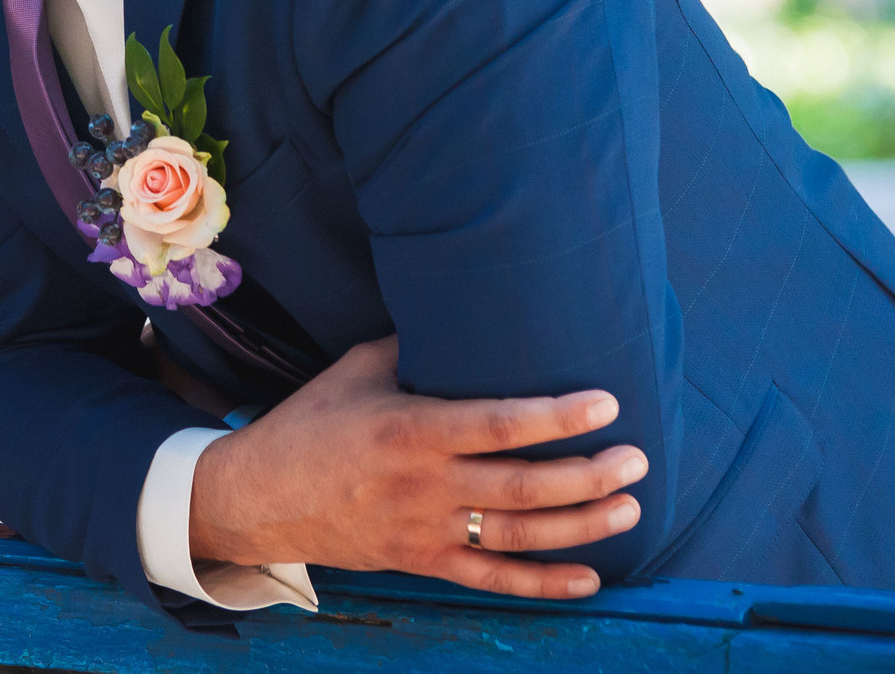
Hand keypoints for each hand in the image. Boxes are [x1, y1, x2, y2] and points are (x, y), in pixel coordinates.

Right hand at [187, 336, 645, 598]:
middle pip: (524, 488)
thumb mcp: (357, 370)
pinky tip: (591, 578)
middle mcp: (425, 485)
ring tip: (629, 506)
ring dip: (582, 525)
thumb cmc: (311, 424)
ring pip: (519, 536)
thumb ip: (413, 347)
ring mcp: (426, 530)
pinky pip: (493, 579)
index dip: (558, 417)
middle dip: (589, 475)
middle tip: (635, 459)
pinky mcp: (423, 561)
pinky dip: (545, 584)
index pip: (500, 424)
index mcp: (411, 430)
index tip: (605, 404)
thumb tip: (468, 311)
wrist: (259, 498)